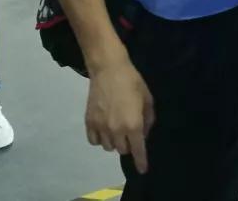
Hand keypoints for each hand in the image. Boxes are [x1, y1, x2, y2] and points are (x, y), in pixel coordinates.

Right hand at [85, 54, 155, 174]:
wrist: (108, 69)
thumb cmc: (132, 81)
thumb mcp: (147, 98)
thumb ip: (148, 119)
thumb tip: (144, 133)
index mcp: (133, 124)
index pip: (138, 150)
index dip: (141, 161)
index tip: (142, 169)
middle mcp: (116, 130)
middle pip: (122, 150)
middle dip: (128, 144)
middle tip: (129, 131)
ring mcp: (101, 127)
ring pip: (108, 147)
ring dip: (114, 141)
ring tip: (115, 127)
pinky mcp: (89, 122)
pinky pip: (94, 141)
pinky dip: (100, 138)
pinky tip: (103, 129)